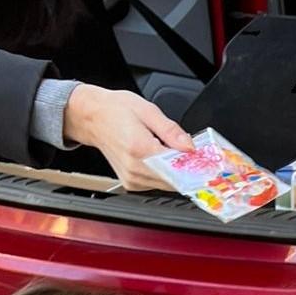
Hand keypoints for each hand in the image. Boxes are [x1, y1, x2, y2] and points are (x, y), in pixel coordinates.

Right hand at [62, 84, 193, 190]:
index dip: (192, 167)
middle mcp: (134, 168)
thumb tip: (189, 147)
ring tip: (171, 154)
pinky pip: (156, 184)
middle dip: (185, 169)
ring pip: (166, 184)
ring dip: (174, 172)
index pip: (175, 168)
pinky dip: (163, 174)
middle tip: (192, 156)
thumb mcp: (147, 110)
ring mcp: (132, 179)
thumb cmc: (115, 110)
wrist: (92, 117)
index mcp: (139, 148)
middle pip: (173, 179)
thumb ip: (170, 130)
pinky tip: (159, 159)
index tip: (203, 164)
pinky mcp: (131, 183)